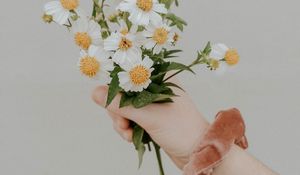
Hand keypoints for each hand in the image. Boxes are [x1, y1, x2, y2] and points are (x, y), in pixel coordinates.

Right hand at [92, 83, 208, 168]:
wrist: (197, 153)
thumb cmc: (180, 129)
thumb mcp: (148, 115)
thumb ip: (121, 104)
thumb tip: (94, 92)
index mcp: (161, 78)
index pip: (130, 74)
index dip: (117, 87)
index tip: (111, 102)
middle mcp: (156, 88)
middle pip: (124, 93)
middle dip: (118, 111)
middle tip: (123, 124)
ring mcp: (152, 103)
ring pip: (125, 107)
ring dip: (121, 122)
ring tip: (128, 133)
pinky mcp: (150, 117)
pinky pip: (131, 118)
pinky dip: (127, 128)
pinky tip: (131, 137)